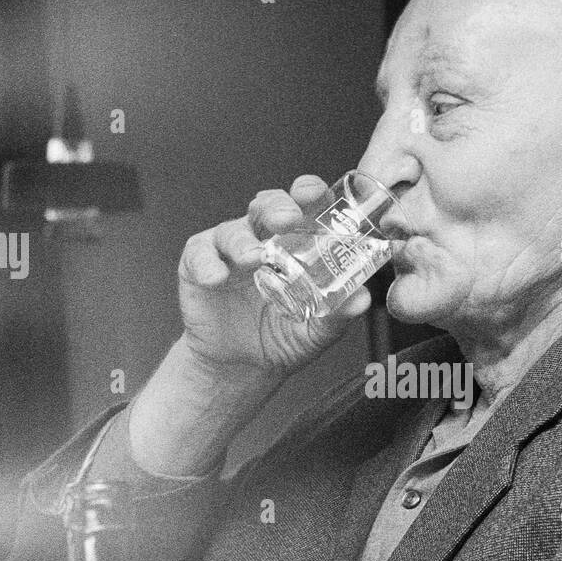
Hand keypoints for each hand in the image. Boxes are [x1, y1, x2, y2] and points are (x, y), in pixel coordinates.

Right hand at [178, 175, 371, 376]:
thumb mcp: (316, 331)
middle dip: (277, 207)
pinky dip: (207, 263)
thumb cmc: (283, 338)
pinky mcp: (198, 266)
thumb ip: (339, 315)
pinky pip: (199, 256)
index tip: (315, 194)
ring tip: (254, 257)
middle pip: (266, 207)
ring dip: (243, 240)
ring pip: (233, 230)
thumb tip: (363, 299)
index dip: (307, 192)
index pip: (301, 205)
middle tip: (287, 220)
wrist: (242, 367)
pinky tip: (216, 278)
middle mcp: (261, 238)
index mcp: (294, 242)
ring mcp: (228, 251)